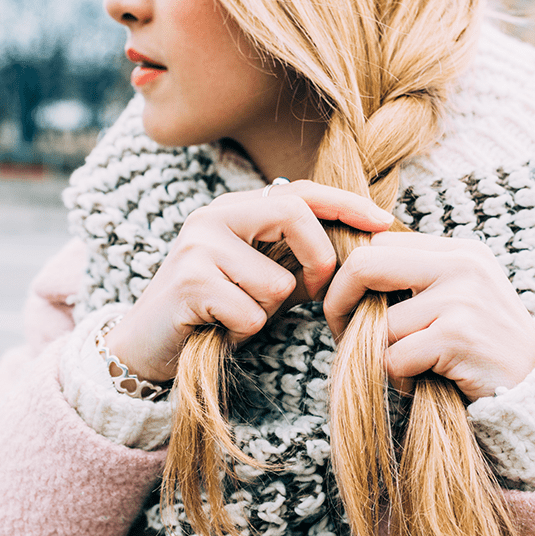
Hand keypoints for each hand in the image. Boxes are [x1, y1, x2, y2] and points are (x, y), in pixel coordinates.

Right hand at [104, 180, 392, 381]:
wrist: (149, 345)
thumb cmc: (217, 310)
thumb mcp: (265, 278)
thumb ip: (301, 260)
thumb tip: (360, 247)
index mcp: (235, 210)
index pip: (299, 191)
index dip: (345, 203)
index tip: (384, 222)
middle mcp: (213, 217)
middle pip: (292, 214)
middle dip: (319, 260)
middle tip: (314, 292)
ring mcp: (196, 247)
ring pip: (276, 282)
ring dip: (267, 312)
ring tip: (237, 315)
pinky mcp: (188, 283)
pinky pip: (252, 313)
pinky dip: (244, 332)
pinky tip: (219, 329)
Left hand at [323, 232, 534, 401]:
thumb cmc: (485, 347)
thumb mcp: (459, 298)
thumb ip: (416, 282)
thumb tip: (348, 279)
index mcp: (458, 250)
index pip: (378, 244)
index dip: (352, 278)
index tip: (347, 308)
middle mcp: (460, 265)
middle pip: (365, 264)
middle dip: (340, 302)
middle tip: (340, 332)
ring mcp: (461, 298)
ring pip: (381, 325)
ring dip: (383, 355)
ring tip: (410, 368)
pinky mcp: (457, 336)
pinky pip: (395, 358)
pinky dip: (399, 379)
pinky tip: (422, 384)